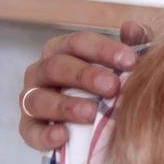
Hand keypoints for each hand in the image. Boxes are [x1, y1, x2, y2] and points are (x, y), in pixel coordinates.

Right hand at [19, 22, 151, 151]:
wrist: (100, 125)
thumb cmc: (113, 86)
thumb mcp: (127, 65)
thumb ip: (134, 44)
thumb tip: (132, 28)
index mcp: (64, 50)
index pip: (78, 42)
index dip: (104, 49)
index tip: (131, 61)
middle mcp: (42, 71)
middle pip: (57, 66)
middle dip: (85, 76)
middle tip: (112, 87)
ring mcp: (32, 99)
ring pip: (39, 98)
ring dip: (65, 105)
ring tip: (91, 113)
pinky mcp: (29, 128)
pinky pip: (30, 131)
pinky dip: (44, 135)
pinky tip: (63, 136)